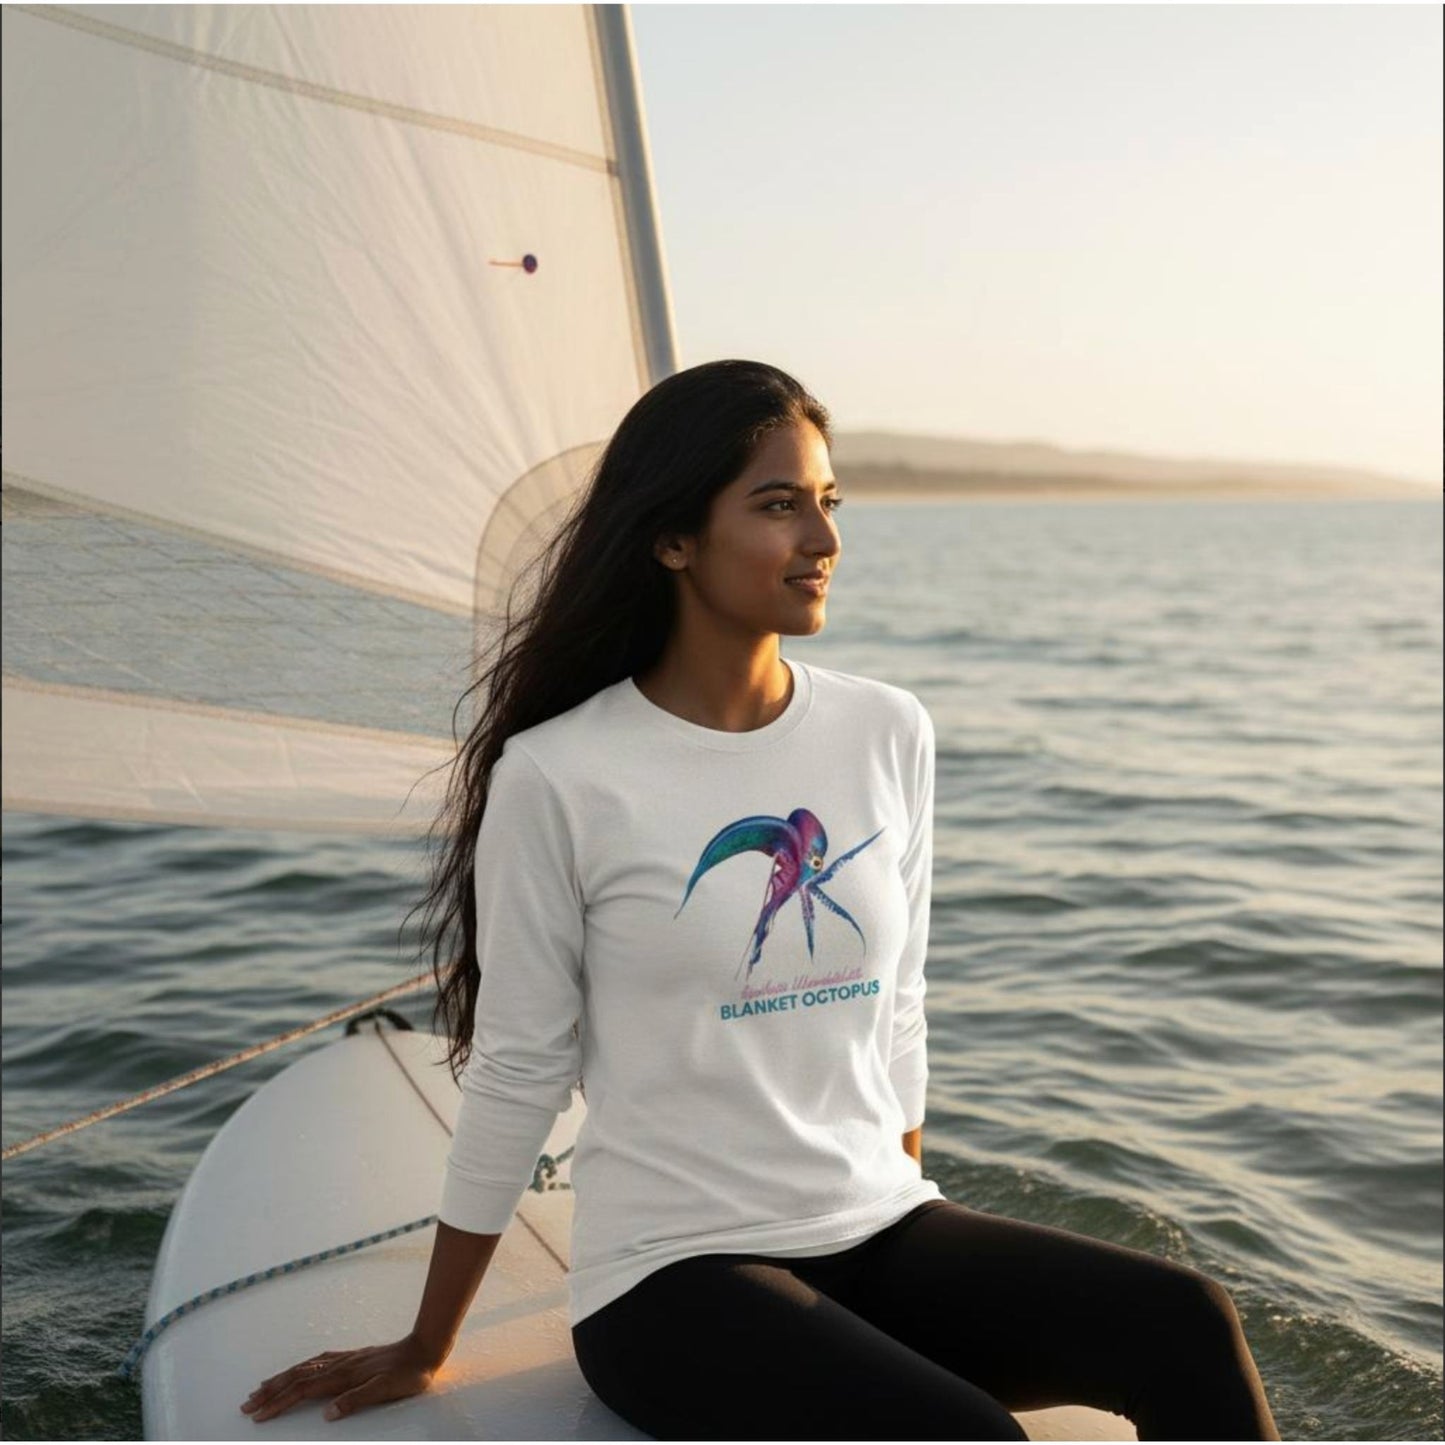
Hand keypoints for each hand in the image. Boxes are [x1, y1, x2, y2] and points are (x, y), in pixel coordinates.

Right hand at [240, 1334, 440, 1423]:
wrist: (425, 1348)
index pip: (303, 1390)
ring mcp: (345, 1359)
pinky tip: (300, 1369)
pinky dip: (302, 1367)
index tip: (257, 1414)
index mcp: (343, 1376)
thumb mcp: (385, 1390)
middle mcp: (339, 1365)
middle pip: (297, 1377)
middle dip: (271, 1391)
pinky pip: (318, 1361)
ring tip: (262, 1387)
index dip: (279, 1402)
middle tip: (246, 1403)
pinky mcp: (353, 1357)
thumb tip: (327, 1414)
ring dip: (282, 1378)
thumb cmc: (408, 1375)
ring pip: (305, 1368)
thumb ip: (356, 1401)